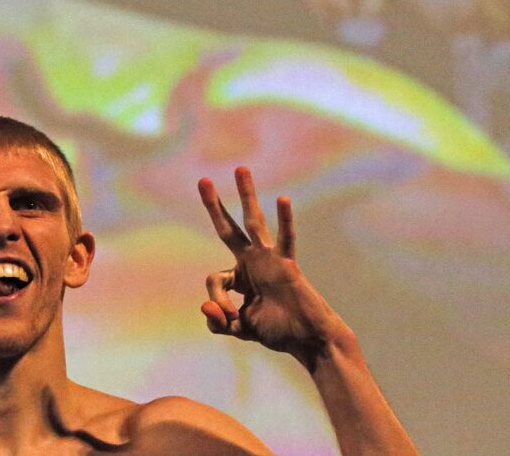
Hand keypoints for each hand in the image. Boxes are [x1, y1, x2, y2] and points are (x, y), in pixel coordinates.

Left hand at [198, 167, 349, 369]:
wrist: (308, 340)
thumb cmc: (278, 332)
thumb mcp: (240, 329)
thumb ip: (219, 323)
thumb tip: (205, 307)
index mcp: (240, 275)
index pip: (215, 279)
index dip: (217, 300)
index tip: (227, 317)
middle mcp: (252, 261)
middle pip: (228, 228)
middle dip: (214, 206)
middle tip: (202, 181)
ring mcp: (269, 259)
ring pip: (254, 221)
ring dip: (247, 195)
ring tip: (241, 170)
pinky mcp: (287, 263)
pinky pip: (286, 238)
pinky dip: (285, 220)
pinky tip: (283, 200)